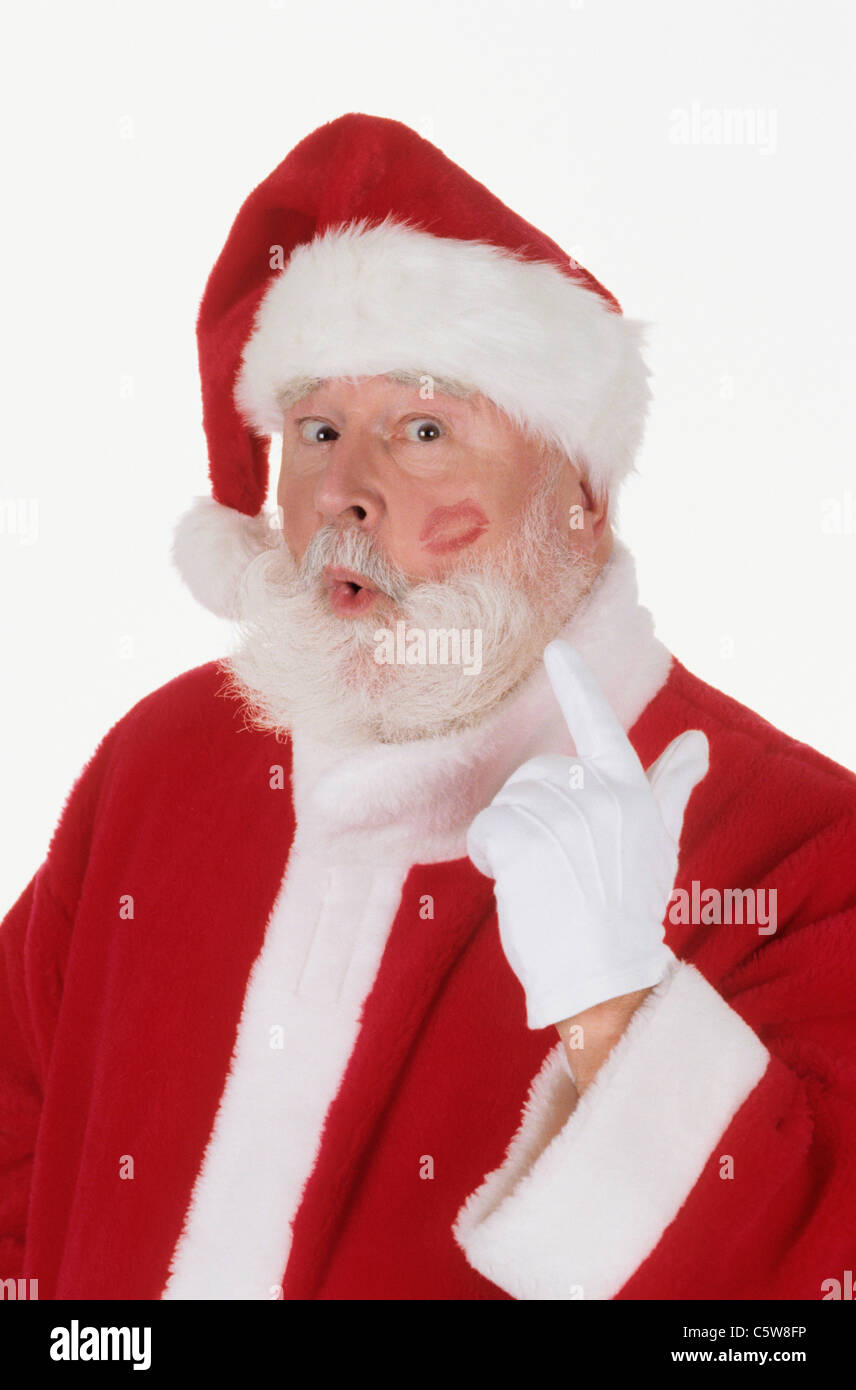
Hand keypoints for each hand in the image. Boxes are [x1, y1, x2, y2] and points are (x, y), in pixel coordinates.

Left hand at [467, 640, 708, 1028]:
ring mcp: (563, 821)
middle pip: (536, 774)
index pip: (601, 726)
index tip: (555, 649)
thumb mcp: (657, 840)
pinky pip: (487, 827)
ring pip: (509, 801)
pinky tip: (510, 880)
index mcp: (629, 792)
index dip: (577, 685)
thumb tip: (697, 741)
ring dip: (510, 837)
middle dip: (532, 810)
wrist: (607, 974)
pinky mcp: (525, 846)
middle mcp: (600, 799)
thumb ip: (670, 784)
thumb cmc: (627, 906)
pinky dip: (488, 852)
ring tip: (539, 877)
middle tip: (555, 861)